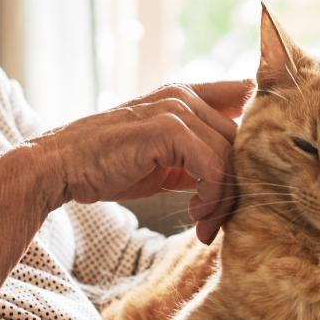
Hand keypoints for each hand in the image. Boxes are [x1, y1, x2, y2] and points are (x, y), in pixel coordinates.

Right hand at [27, 80, 252, 243]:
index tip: (257, 171)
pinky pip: (212, 167)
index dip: (259, 127)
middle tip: (218, 222)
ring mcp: (176, 109)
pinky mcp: (167, 130)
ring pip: (230, 156)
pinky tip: (196, 215)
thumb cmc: (108, 165)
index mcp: (184, 95)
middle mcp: (184, 96)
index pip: (243, 96)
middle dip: (237, 185)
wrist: (61, 167)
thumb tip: (234, 180)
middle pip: (241, 139)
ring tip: (205, 224)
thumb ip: (197, 157)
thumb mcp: (163, 158)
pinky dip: (210, 198)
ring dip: (223, 200)